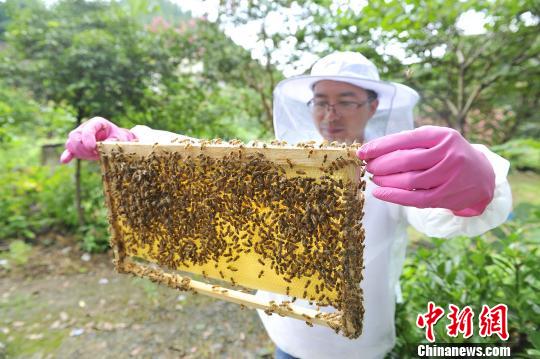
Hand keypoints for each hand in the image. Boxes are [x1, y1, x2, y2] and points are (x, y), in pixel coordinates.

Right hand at [60, 117, 136, 163]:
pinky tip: (64, 161)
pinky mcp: (78, 146)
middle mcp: (85, 127)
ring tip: (94, 156)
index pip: (87, 129)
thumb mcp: (120, 138)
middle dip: (83, 147)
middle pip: (75, 136)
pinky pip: (69, 150)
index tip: (93, 148)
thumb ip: (112, 141)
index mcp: (97, 122)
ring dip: (80, 152)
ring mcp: (80, 136)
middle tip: (96, 154)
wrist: (117, 140)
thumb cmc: (119, 138)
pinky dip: (67, 155)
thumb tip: (102, 146)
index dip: (88, 139)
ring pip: (71, 143)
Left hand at [357, 126, 495, 216]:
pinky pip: (415, 198)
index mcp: (442, 136)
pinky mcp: (446, 196)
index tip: (363, 151)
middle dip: (381, 164)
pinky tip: (380, 193)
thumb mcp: (437, 140)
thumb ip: (412, 142)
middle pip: (405, 160)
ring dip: (386, 180)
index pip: (405, 140)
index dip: (380, 146)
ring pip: (408, 180)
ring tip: (375, 178)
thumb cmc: (450, 155)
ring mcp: (449, 176)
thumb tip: (375, 149)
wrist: (483, 176)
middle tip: (368, 166)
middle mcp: (448, 154)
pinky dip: (394, 196)